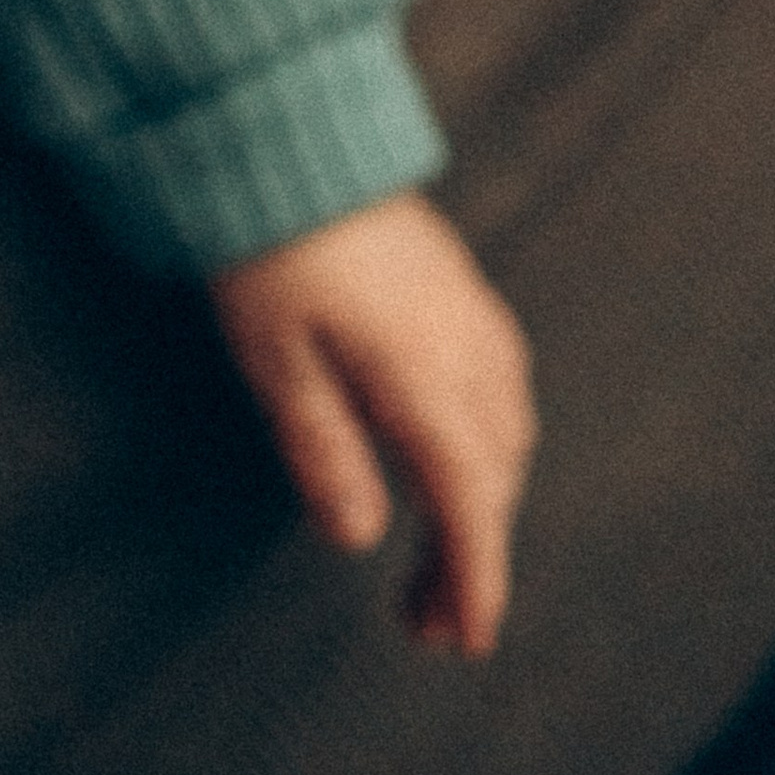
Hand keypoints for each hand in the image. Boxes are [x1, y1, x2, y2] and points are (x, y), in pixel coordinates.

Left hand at [210, 190, 536, 656]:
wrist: (291, 133)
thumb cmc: (270, 247)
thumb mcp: (274, 360)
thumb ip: (323, 451)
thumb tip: (360, 538)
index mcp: (427, 377)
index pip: (469, 504)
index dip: (474, 579)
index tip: (467, 640)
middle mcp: (469, 349)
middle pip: (492, 479)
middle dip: (469, 558)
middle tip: (426, 624)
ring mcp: (472, 313)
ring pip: (504, 435)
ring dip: (479, 504)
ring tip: (433, 560)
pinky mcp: (461, 288)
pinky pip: (500, 388)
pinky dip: (483, 446)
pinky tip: (448, 461)